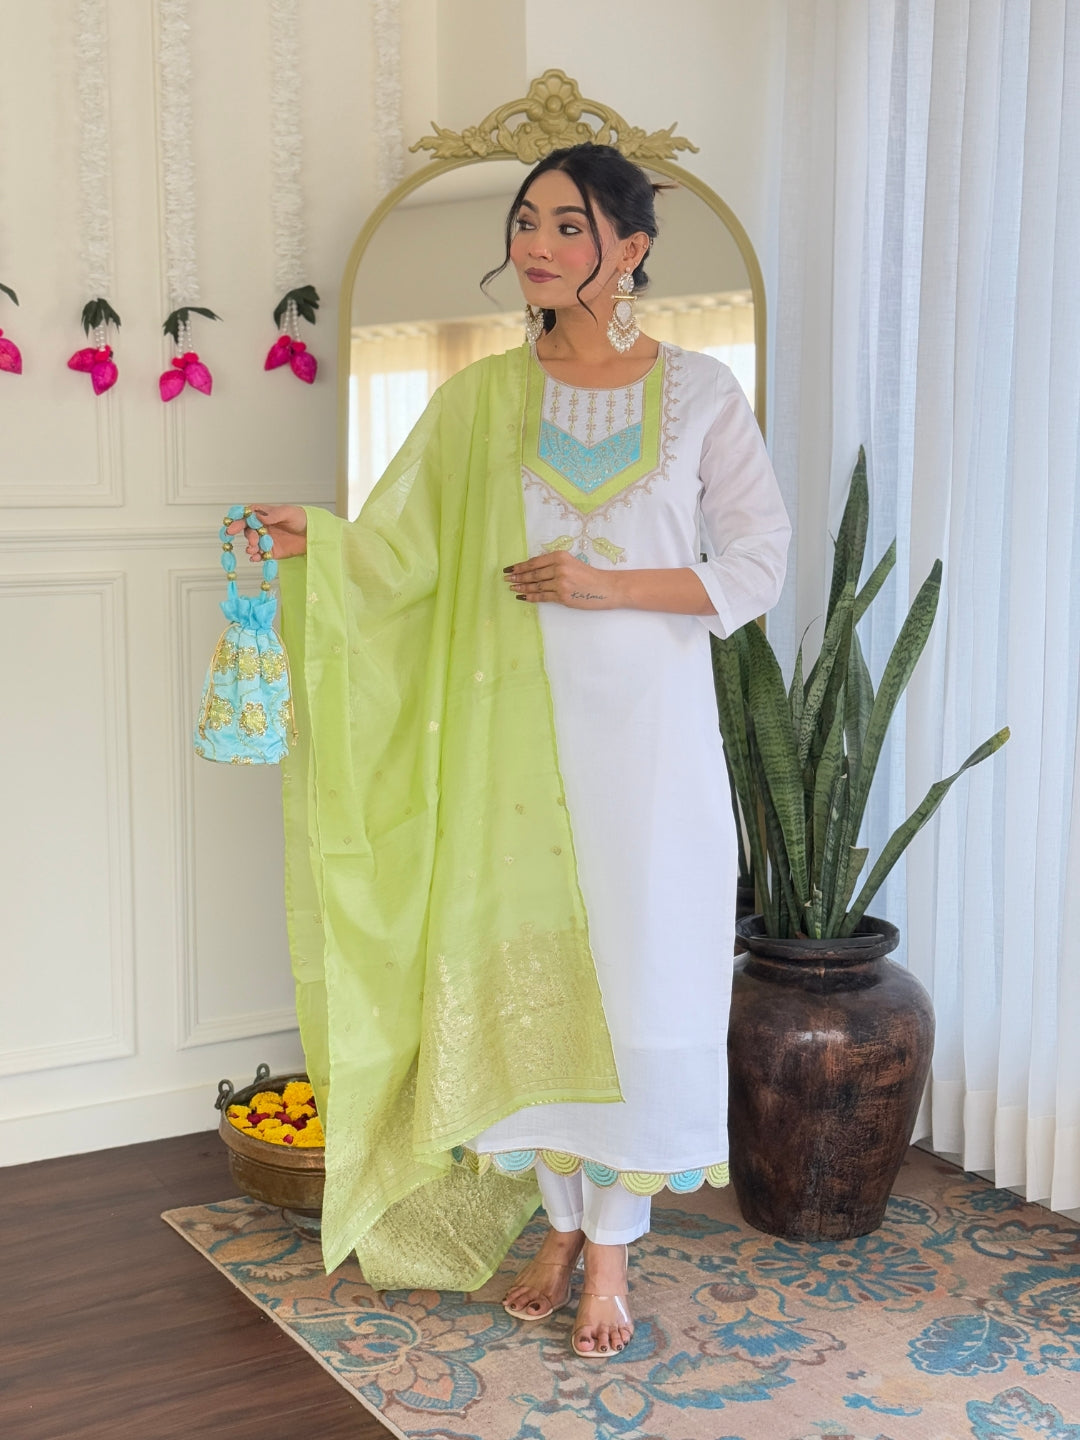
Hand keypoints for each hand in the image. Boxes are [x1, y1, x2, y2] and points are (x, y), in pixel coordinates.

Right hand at [225, 504, 307, 560]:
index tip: (232, 528)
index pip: (246, 516)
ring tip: (253, 550)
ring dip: (250, 547)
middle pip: (248, 531)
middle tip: (254, 540)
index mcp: (264, 514)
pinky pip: (261, 555)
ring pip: (252, 544)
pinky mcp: (272, 551)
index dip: (237, 521)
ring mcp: (266, 540)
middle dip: (248, 536)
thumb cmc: (302, 518)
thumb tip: (258, 516)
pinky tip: (255, 558)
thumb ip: (274, 515)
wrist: (314, 535)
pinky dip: (256, 557)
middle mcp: (262, 527)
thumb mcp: (288, 512)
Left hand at [503, 551, 622, 608]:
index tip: (510, 569)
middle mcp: (559, 568)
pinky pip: (543, 597)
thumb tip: (533, 571)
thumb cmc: (589, 575)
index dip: (520, 566)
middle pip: (533, 574)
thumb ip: (554, 564)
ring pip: (536, 585)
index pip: (535, 562)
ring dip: (522, 587)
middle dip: (518, 577)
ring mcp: (561, 583)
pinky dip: (531, 597)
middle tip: (507, 579)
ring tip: (512, 588)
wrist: (606, 588)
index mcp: (561, 556)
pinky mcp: (563, 596)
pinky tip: (523, 597)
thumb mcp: (572, 562)